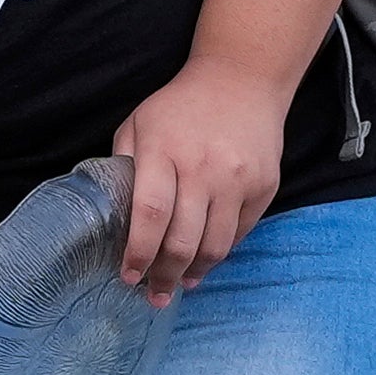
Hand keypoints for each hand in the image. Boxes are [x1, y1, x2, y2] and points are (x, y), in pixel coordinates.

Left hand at [108, 47, 290, 293]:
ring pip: (215, 246)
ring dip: (194, 272)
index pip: (150, 214)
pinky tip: (203, 260)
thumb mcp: (139, 124)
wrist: (242, 80)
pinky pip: (239, 234)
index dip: (138, 253)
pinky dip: (219, 252)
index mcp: (163, 151)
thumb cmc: (180, 106)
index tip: (128, 276)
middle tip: (153, 294)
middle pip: (183, 240)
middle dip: (164, 276)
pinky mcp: (264, 186)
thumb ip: (124, 166)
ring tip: (179, 284)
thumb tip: (111, 216)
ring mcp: (237, 179)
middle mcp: (203, 168)